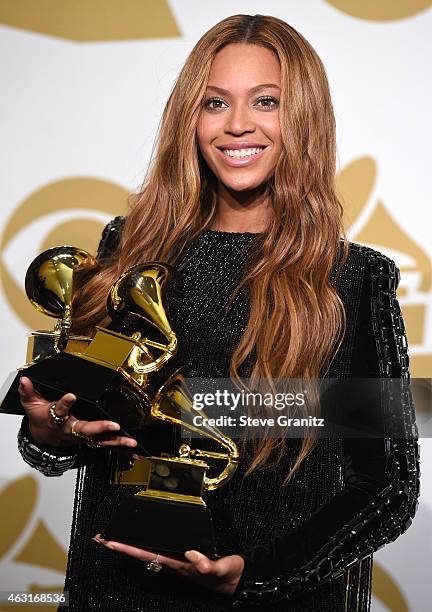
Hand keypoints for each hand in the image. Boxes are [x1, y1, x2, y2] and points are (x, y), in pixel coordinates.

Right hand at [18, 376, 137, 449]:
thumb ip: (28, 392)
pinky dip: (120, 448)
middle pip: (85, 429)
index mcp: (56, 419)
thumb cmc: (41, 418)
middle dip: (100, 427)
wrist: (42, 438)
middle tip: (114, 425)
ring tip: (131, 441)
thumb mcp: (31, 405)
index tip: (71, 396)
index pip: (59, 411)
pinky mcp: (90, 441)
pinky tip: (134, 450)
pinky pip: (106, 445)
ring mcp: (81, 437)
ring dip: (116, 441)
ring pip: (100, 440)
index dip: (64, 404)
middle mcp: (70, 430)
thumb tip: (24, 380)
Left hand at [93, 535, 243, 595]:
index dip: (129, 548)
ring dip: (130, 547)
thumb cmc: (229, 575)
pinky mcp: (184, 559)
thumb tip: (192, 555)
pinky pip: (160, 551)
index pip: (149, 554)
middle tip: (103, 538)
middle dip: (122, 546)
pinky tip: (140, 544)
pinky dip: (146, 546)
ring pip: (149, 553)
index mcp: (180, 564)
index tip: (112, 542)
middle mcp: (175, 564)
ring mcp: (178, 562)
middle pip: (142, 554)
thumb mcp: (223, 568)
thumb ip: (208, 564)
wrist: (237, 581)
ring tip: (114, 540)